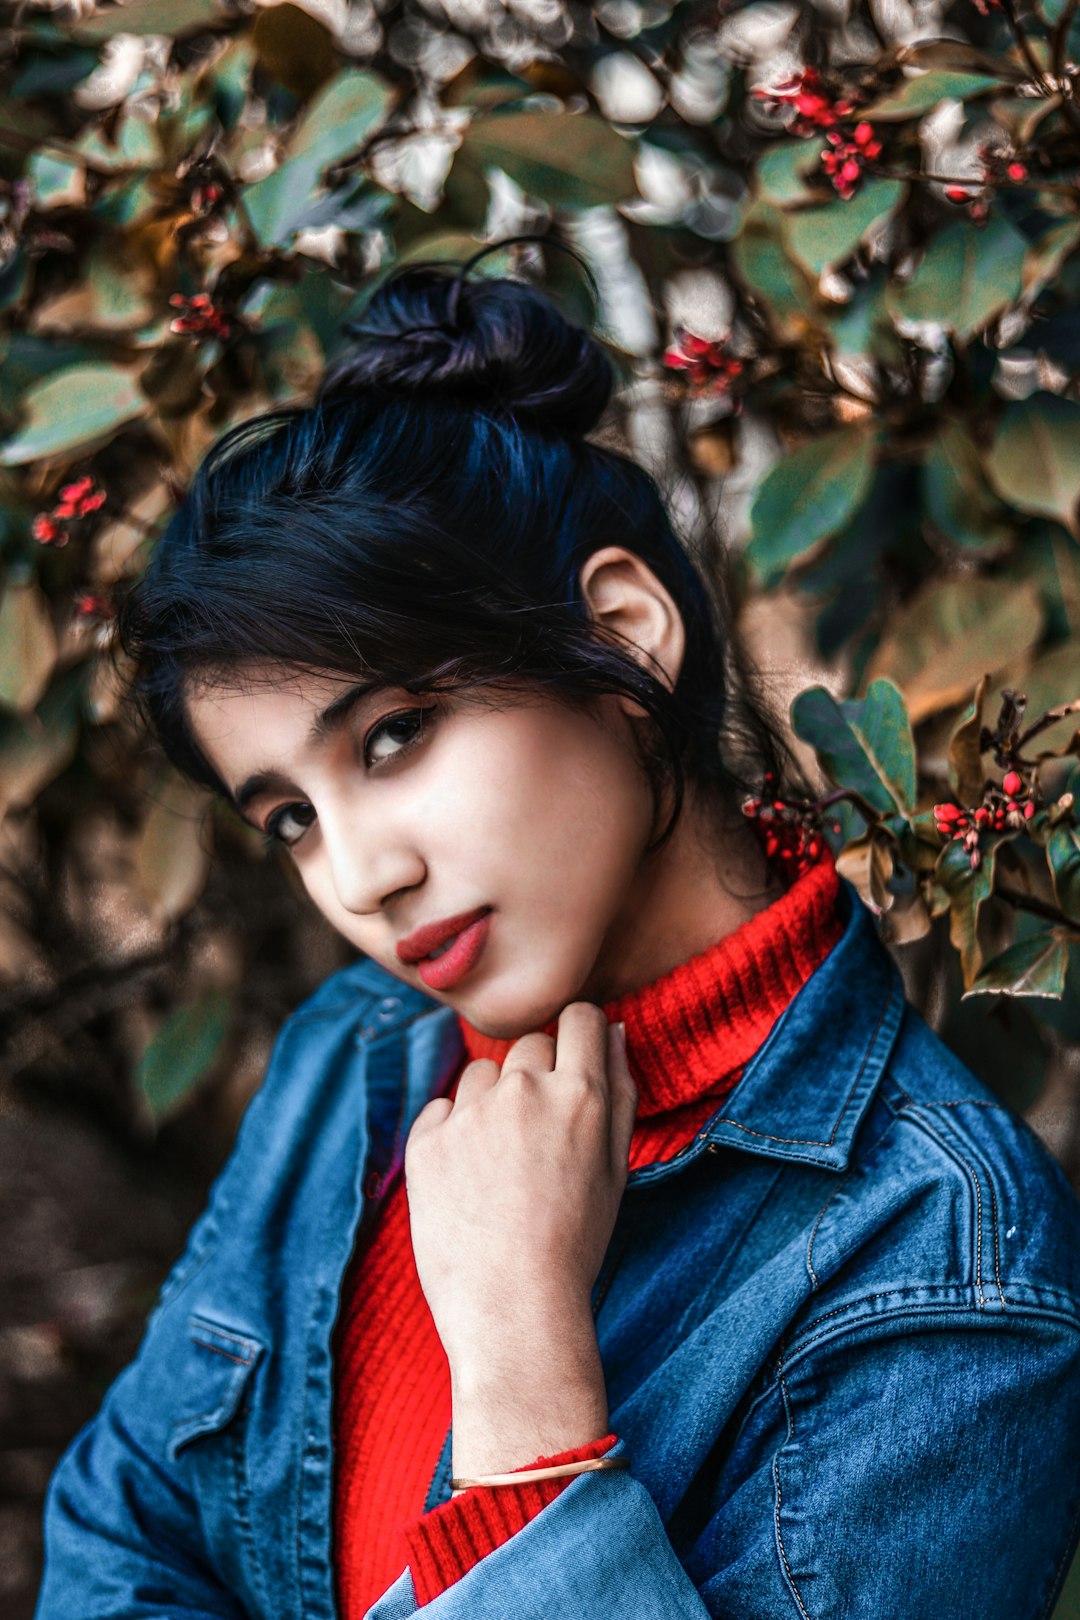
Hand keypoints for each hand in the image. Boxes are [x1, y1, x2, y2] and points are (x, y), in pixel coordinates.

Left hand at [403, 1003, 636, 1472]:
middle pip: (530, 1043)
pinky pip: (441, 1109)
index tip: (570, 1064)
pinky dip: (452, 1135)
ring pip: (481, 1073)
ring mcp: (470, 1113)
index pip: (581, 1017)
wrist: (513, 1309)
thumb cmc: (575, 1243)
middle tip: (535, 1139)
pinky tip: (468, 1183)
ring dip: (490, 1102)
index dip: (577, 1036)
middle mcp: (524, 1090)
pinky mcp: (426, 1139)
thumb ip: (619, 1090)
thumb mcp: (616, 1168)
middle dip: (534, 1075)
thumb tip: (611, 1028)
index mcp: (581, 1095)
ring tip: (500, 1168)